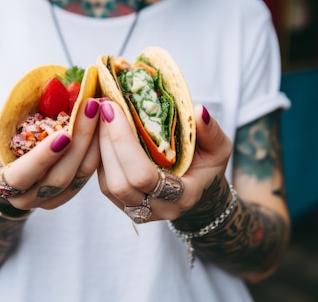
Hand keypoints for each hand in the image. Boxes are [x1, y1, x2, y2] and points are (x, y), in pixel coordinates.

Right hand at [0, 98, 101, 209]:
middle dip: (79, 140)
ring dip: (94, 141)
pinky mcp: (73, 189)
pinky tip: (105, 123)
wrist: (8, 174)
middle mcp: (31, 197)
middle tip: (90, 107)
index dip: (42, 157)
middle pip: (60, 175)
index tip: (63, 135)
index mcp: (6, 186)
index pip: (23, 176)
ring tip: (101, 110)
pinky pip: (90, 171)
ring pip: (80, 174)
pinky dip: (100, 147)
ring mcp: (55, 197)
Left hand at [97, 100, 231, 221]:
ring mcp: (138, 210)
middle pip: (120, 182)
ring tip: (100, 115)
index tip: (115, 108)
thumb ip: (210, 131)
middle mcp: (158, 208)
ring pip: (107, 184)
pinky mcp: (122, 203)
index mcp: (182, 196)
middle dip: (107, 141)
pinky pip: (103, 183)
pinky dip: (99, 155)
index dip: (124, 142)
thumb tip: (198, 110)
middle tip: (104, 106)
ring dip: (100, 147)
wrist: (199, 190)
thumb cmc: (207, 165)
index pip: (144, 176)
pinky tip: (101, 130)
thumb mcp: (218, 147)